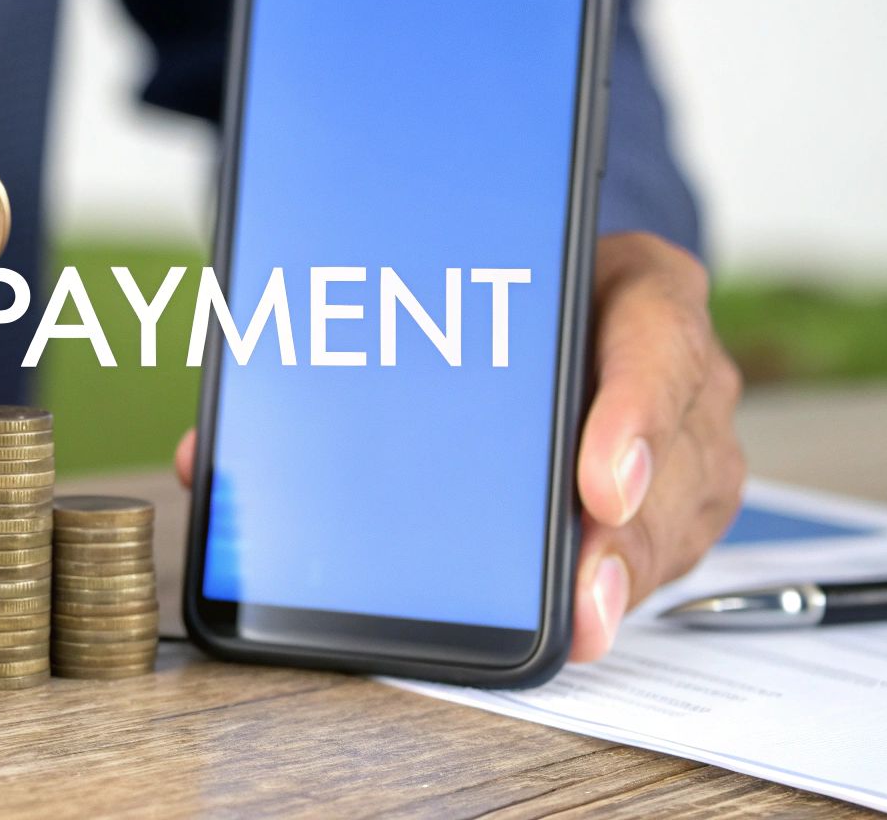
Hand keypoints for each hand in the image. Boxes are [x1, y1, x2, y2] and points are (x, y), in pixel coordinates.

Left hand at [174, 231, 745, 662]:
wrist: (550, 267)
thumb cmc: (492, 277)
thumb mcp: (439, 272)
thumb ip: (345, 341)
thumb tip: (206, 454)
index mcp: (628, 281)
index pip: (654, 334)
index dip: (633, 411)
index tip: (597, 481)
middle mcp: (672, 359)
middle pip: (679, 449)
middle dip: (629, 527)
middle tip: (582, 586)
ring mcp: (679, 431)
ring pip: (680, 511)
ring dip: (626, 571)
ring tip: (578, 619)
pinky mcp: (668, 488)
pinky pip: (662, 541)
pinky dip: (619, 580)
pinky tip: (580, 617)